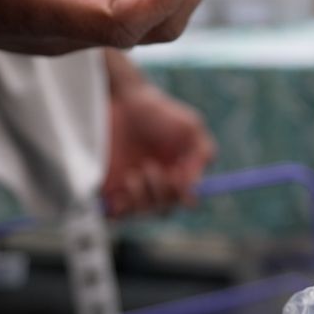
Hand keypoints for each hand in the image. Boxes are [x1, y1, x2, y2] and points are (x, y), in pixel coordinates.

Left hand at [103, 84, 215, 217]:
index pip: (186, 200)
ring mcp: (133, 188)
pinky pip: (116, 212)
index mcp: (179, 175)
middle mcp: (158, 185)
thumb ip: (203, 154)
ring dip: (143, 197)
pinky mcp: (111, 188)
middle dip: (162, 195)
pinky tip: (126, 182)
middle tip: (153, 169)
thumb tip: (195, 187)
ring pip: (143, 212)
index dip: (185, 197)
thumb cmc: (160, 113)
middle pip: (165, 209)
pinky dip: (122, 206)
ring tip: (137, 173)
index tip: (179, 182)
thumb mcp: (192, 128)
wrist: (124, 100)